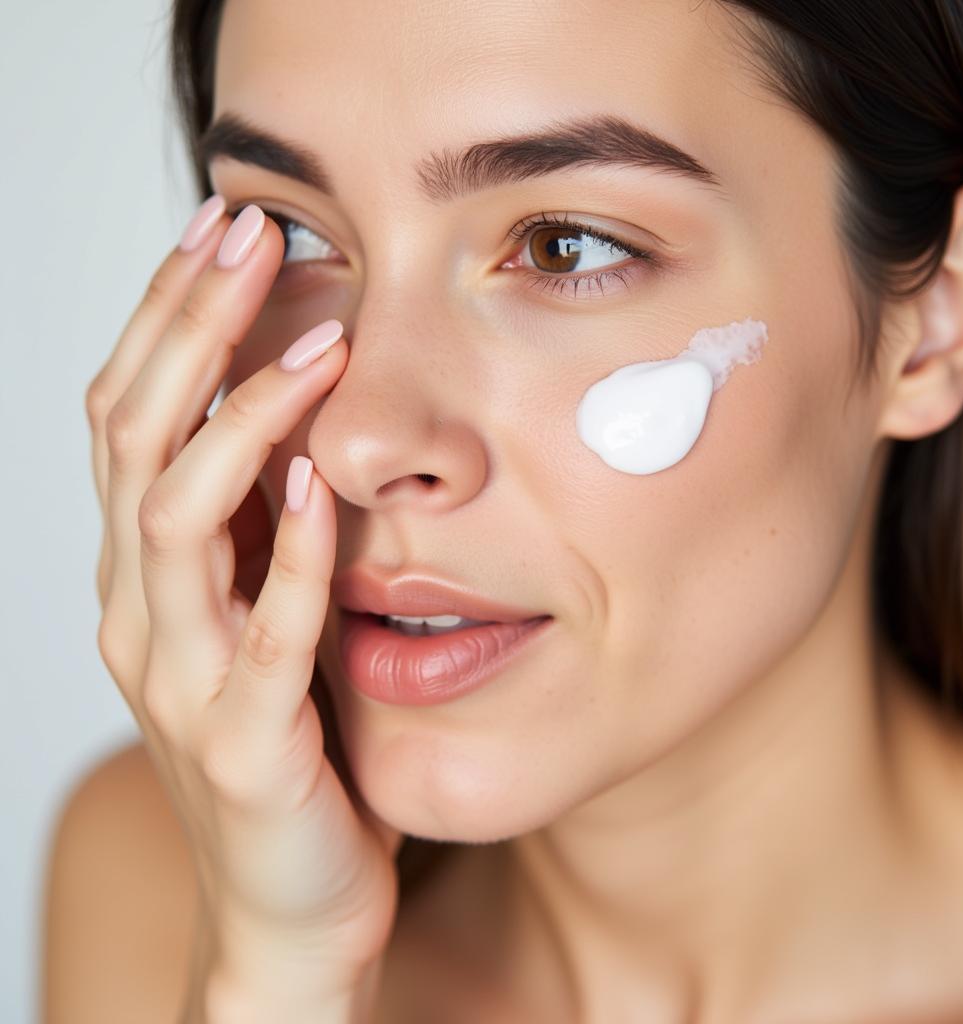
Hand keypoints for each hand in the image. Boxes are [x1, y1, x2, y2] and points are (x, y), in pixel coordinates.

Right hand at [85, 201, 402, 1014]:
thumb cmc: (287, 745)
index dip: (169, 317)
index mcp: (150, 579)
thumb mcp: (259, 617)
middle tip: (246, 235)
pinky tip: (322, 490)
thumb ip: (259, 531)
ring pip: (177, 526)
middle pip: (135, 441)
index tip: (225, 228)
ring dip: (241, 423)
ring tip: (315, 345)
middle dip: (188, 330)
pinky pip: (266, 640)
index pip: (133, 417)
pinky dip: (290, 559)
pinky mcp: (248, 747)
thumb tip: (293, 416)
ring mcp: (186, 683)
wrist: (289, 901)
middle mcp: (144, 616)